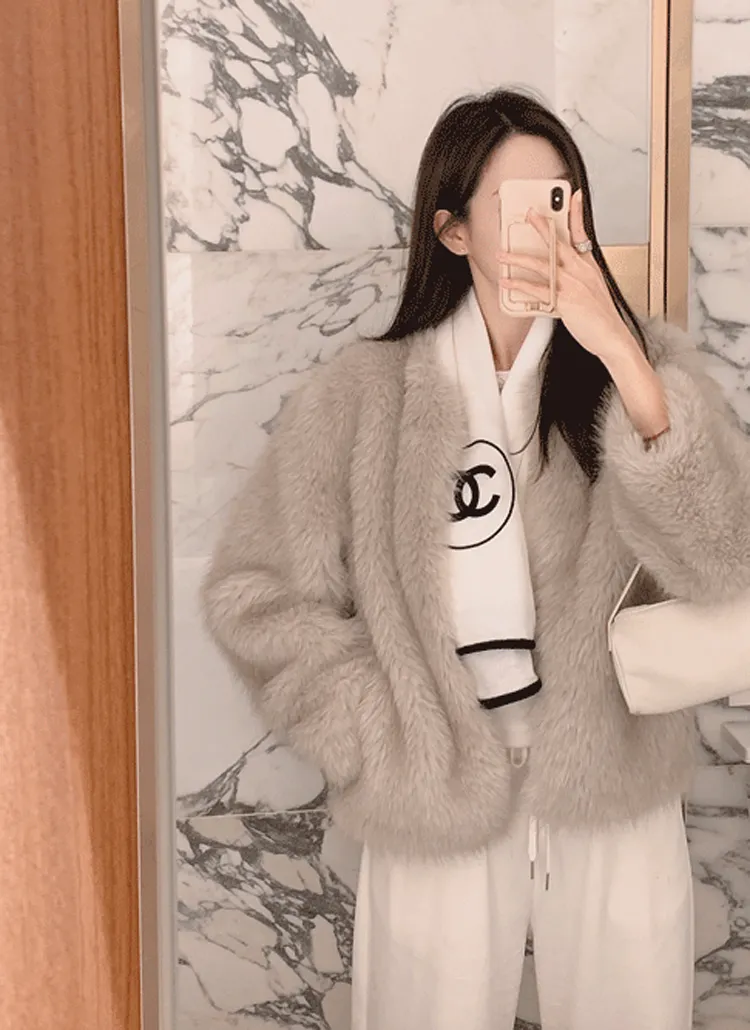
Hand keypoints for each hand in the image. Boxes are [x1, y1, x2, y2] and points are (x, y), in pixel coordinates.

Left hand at [497, 190, 639, 366]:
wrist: (613, 338)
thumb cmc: (602, 318)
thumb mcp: (594, 290)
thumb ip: (577, 278)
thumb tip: (561, 274)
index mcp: (590, 267)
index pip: (583, 234)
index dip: (577, 214)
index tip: (573, 196)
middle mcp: (582, 272)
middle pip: (559, 243)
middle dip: (542, 227)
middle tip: (527, 214)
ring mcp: (573, 285)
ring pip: (543, 265)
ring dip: (519, 258)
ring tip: (502, 254)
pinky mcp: (565, 301)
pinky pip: (538, 290)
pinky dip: (520, 285)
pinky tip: (507, 283)